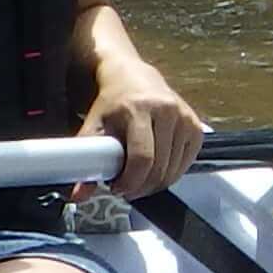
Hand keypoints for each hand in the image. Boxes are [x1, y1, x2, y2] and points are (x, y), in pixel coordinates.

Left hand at [87, 60, 204, 193]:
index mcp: (138, 108)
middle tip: (126, 187)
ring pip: (173, 170)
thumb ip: (84, 160)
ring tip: (138, 176)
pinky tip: (155, 168)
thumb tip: (78, 195)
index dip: (130, 181)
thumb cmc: (112, 105)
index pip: (142, 157)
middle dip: (141, 187)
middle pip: (159, 167)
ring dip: (155, 183)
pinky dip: (170, 174)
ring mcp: (183, 116)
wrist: (132, 77)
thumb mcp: (93, 127)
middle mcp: (165, 110)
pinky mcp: (195, 125)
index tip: (117, 188)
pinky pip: (186, 163)